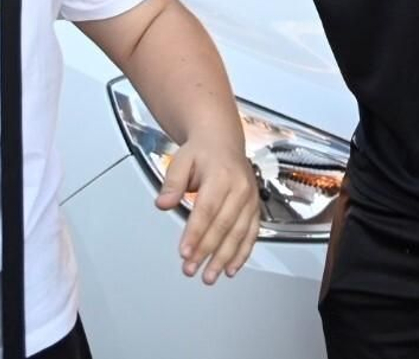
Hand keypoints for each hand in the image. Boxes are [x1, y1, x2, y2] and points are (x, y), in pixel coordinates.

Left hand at [154, 130, 259, 284]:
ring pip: (239, 234)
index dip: (196, 233)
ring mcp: (250, 199)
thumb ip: (172, 183)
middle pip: (223, 225)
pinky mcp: (255, 208)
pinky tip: (231, 268)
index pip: (207, 209)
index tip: (184, 252)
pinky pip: (251, 234)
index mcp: (221, 175)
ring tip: (209, 276)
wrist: (222, 142)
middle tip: (191, 268)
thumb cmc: (202, 152)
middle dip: (206, 251)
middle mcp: (240, 187)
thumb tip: (163, 203)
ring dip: (224, 259)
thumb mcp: (180, 161)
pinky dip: (242, 254)